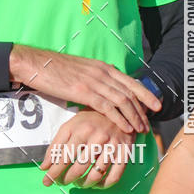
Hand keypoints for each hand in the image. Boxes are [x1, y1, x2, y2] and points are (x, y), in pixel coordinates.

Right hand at [10, 45, 158, 133]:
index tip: (156, 106)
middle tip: (149, 125)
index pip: (130, 82)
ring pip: (123, 101)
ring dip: (134, 117)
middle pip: (130, 93)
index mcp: (103, 67)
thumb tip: (103, 91)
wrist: (36, 64)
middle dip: (142, 110)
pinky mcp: (84, 92)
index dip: (146, 94)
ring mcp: (94, 82)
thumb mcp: (81, 70)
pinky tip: (126, 128)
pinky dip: (120, 119)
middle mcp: (102, 72)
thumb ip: (95, 79)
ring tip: (141, 130)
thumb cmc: (55, 69)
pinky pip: (108, 107)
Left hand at [41, 110, 137, 187]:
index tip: (46, 181)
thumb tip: (44, 166)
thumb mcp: (70, 126)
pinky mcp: (126, 152)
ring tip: (78, 183)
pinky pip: (114, 176)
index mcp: (81, 130)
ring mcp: (113, 146)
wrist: (118, 109)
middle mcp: (97, 138)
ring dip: (84, 184)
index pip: (64, 157)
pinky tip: (96, 184)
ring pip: (96, 175)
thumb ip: (56, 145)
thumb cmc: (90, 120)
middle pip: (79, 168)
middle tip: (61, 183)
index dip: (54, 172)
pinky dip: (103, 185)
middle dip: (66, 179)